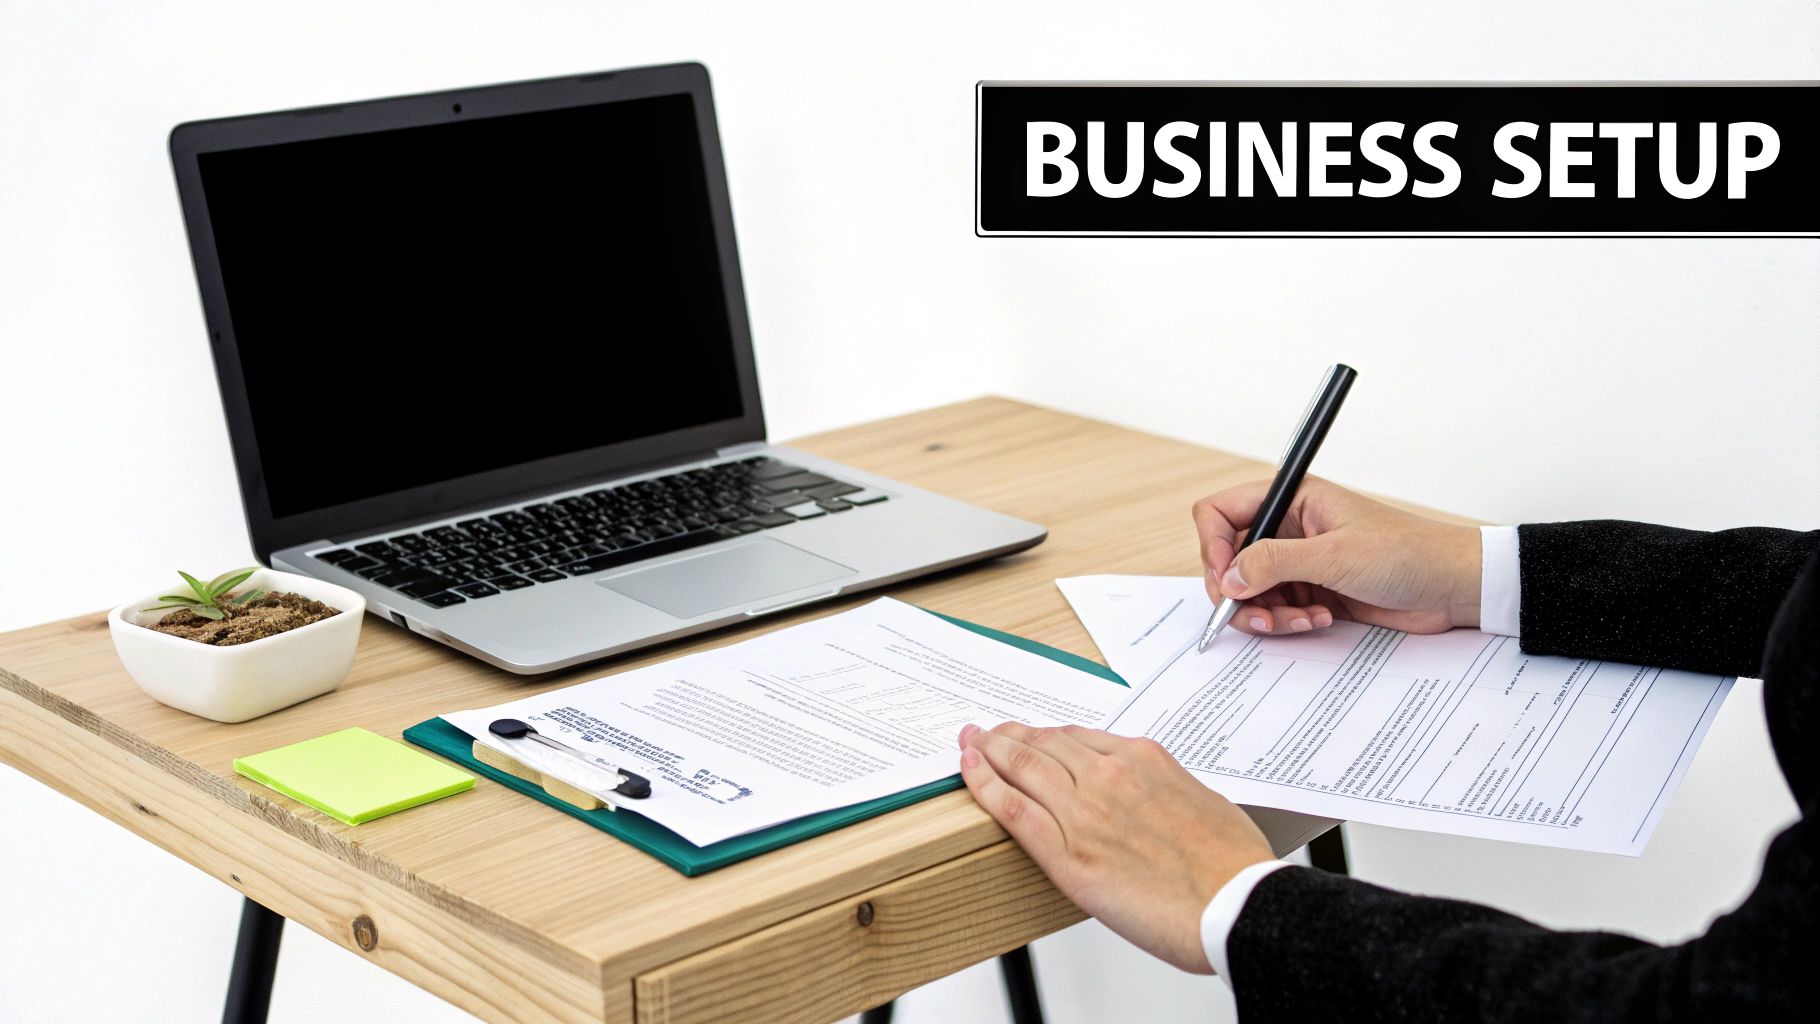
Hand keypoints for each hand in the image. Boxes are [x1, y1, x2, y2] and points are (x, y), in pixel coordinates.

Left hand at [957, 721, 1273, 973]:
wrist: (1237, 903)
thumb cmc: (1232, 862)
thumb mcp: (1202, 801)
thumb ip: (1165, 790)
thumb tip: (1152, 797)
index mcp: (1144, 759)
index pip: (1078, 738)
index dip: (1046, 735)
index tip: (1031, 735)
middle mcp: (1109, 775)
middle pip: (1044, 746)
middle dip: (1009, 736)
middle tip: (987, 732)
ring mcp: (1084, 811)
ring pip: (1022, 767)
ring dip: (988, 751)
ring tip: (970, 744)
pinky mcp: (1068, 853)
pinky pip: (1013, 809)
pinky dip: (983, 785)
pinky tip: (968, 772)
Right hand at [1193, 476, 1481, 635]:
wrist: (1453, 586)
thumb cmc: (1407, 554)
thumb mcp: (1334, 556)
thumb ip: (1273, 563)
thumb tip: (1227, 579)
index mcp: (1291, 500)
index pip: (1221, 512)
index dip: (1213, 546)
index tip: (1225, 580)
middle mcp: (1288, 528)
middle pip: (1229, 559)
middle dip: (1239, 593)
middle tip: (1259, 616)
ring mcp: (1299, 561)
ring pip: (1250, 591)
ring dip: (1267, 613)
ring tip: (1301, 621)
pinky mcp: (1312, 590)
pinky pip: (1276, 609)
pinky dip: (1288, 621)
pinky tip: (1318, 619)